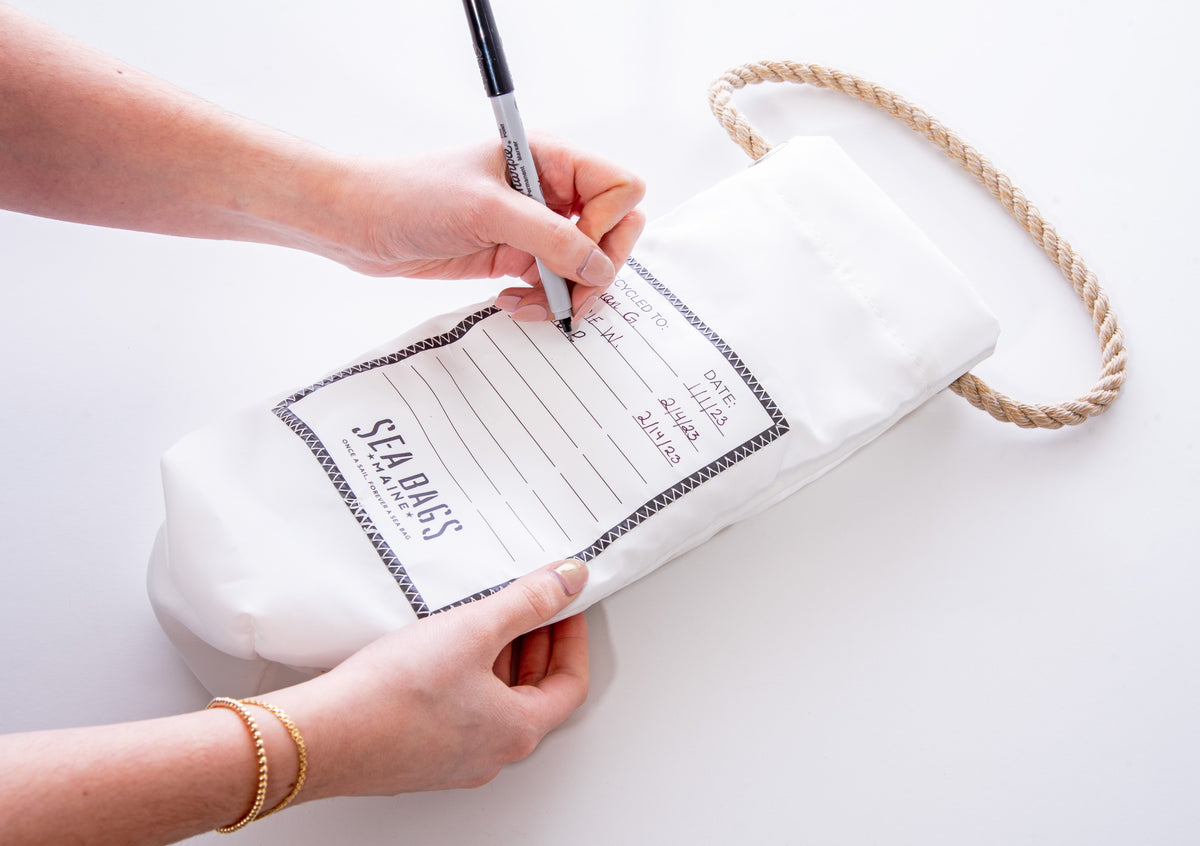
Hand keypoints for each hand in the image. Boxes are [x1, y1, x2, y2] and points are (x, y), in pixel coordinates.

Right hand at [266, 559, 589, 797]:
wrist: (321, 736)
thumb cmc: (394, 695)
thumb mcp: (474, 629)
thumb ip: (527, 601)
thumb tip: (569, 583)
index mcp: (516, 730)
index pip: (570, 683)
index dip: (572, 638)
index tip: (565, 607)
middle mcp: (490, 753)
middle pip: (532, 693)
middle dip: (534, 644)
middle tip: (527, 605)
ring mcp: (451, 757)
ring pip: (492, 701)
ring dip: (495, 658)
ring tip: (479, 616)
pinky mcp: (416, 752)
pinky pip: (456, 711)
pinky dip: (461, 675)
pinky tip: (437, 646)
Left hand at [325, 136, 644, 319]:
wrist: (361, 223)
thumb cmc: (412, 196)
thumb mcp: (487, 211)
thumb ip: (551, 239)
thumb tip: (599, 268)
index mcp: (549, 159)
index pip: (619, 187)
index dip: (609, 222)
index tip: (577, 246)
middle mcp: (549, 191)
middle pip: (613, 231)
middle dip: (596, 268)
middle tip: (570, 292)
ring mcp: (534, 227)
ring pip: (585, 266)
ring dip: (568, 292)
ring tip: (531, 303)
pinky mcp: (516, 256)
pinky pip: (554, 285)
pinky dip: (543, 301)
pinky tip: (510, 301)